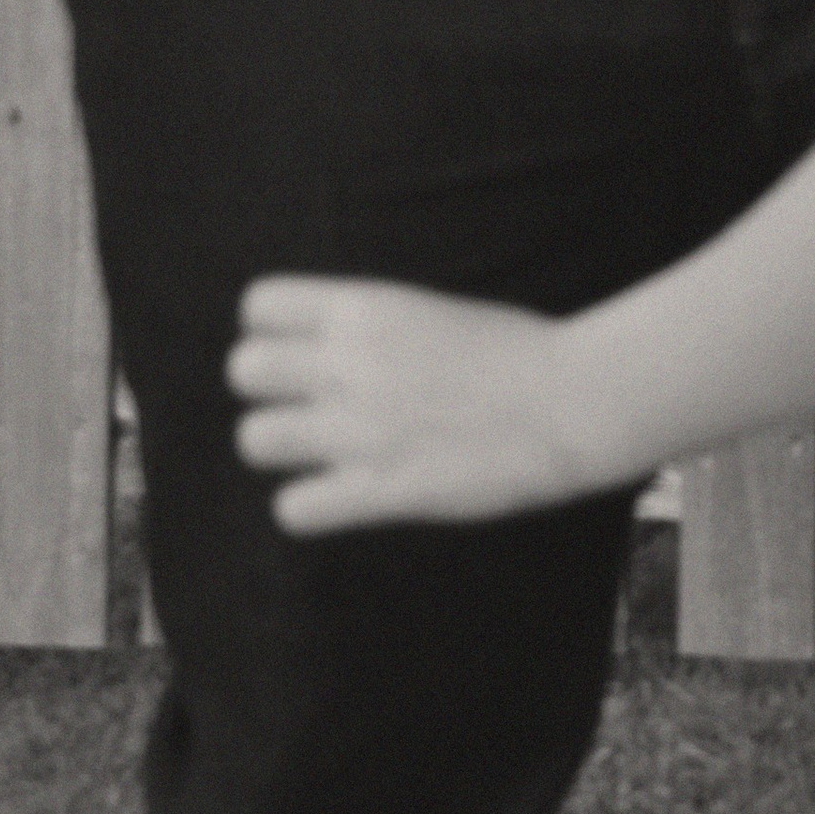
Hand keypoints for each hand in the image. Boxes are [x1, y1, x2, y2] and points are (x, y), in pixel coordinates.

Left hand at [229, 275, 607, 533]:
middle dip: (267, 389)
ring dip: (282, 448)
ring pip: (254, 439)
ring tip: (322, 451)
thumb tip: (317, 347)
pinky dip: (310, 505)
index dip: (269, 329)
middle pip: (243, 370)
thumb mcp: (430, 310)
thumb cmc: (513, 350)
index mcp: (369, 307)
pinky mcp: (380, 490)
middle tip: (308, 403)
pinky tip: (342, 495)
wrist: (571, 399)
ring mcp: (362, 428)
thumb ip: (368, 327)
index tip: (299, 348)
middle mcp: (354, 362)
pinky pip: (292, 508)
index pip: (259, 305)